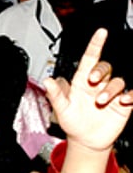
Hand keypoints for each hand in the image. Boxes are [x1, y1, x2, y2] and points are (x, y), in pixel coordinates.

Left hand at [44, 28, 132, 153]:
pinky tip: (124, 101)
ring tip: (101, 102)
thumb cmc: (72, 122)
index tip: (101, 32)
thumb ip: (55, 95)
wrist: (85, 140)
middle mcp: (98, 85)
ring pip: (117, 81)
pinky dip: (130, 95)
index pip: (90, 59)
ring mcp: (111, 94)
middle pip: (105, 68)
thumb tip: (48, 81)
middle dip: (101, 71)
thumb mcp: (61, 109)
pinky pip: (131, 94)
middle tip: (92, 80)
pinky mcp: (123, 105)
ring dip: (111, 89)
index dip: (96, 44)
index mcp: (82, 81)